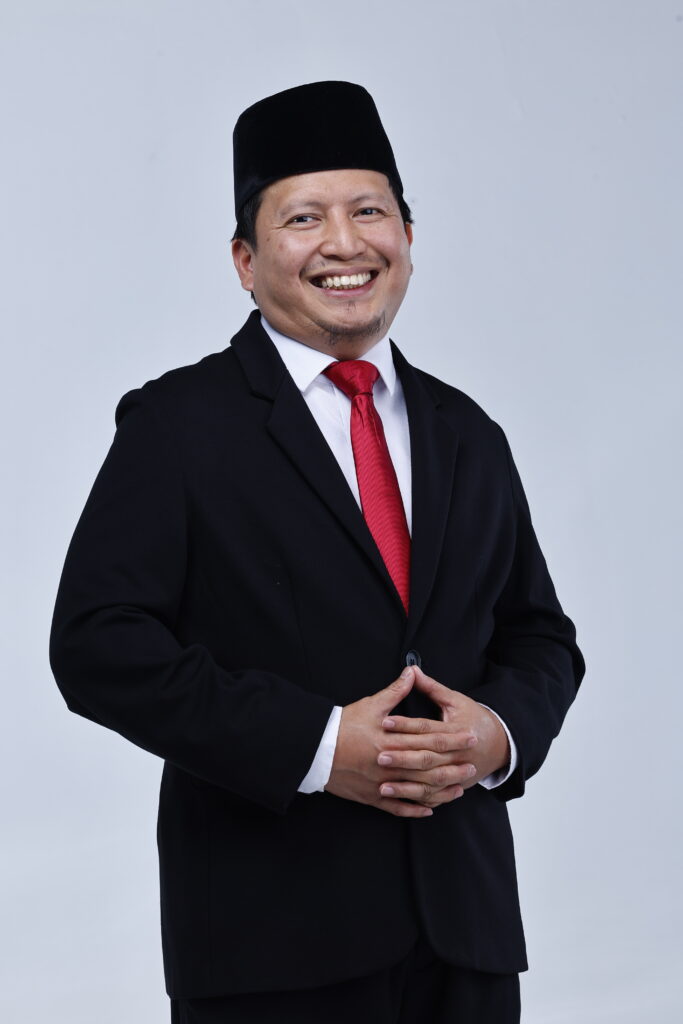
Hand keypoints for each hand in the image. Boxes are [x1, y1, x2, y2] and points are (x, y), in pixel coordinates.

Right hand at [324, 667, 472, 817]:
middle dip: (453, 766)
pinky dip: (414, 809)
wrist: (315, 749)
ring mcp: (382, 783)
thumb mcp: (370, 705)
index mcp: (392, 739)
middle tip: (473, 765)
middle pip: (429, 766)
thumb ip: (395, 691)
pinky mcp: (372, 797)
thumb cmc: (343, 726)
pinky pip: (397, 807)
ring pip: (418, 790)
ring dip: (440, 790)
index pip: (429, 739)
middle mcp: (390, 763)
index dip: (452, 738)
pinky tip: (429, 809)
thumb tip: (412, 672)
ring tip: (459, 788)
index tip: (470, 736)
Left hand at [375, 666, 509, 800]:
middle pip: (427, 758)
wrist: (500, 744)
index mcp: (457, 731)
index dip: (406, 725)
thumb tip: (412, 670)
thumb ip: (431, 687)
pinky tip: (399, 799)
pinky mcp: (455, 787)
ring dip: (406, 785)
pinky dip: (417, 799)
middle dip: (403, 758)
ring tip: (383, 784)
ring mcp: (458, 774)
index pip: (427, 728)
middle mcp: (458, 755)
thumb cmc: (474, 718)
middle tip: (379, 756)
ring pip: (429, 783)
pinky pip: (434, 797)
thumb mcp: (455, 700)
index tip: (385, 722)